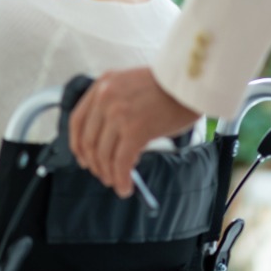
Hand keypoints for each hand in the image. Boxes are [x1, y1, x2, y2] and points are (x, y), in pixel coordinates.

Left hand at [69, 67, 199, 197]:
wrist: (193, 84)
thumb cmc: (169, 87)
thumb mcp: (130, 86)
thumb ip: (114, 106)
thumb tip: (108, 143)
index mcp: (102, 85)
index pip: (77, 120)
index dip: (77, 144)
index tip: (82, 158)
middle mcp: (105, 98)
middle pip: (88, 140)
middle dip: (94, 163)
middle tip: (102, 175)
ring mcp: (118, 114)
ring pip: (103, 154)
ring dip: (108, 174)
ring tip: (116, 183)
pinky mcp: (135, 130)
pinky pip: (121, 162)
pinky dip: (121, 178)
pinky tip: (125, 187)